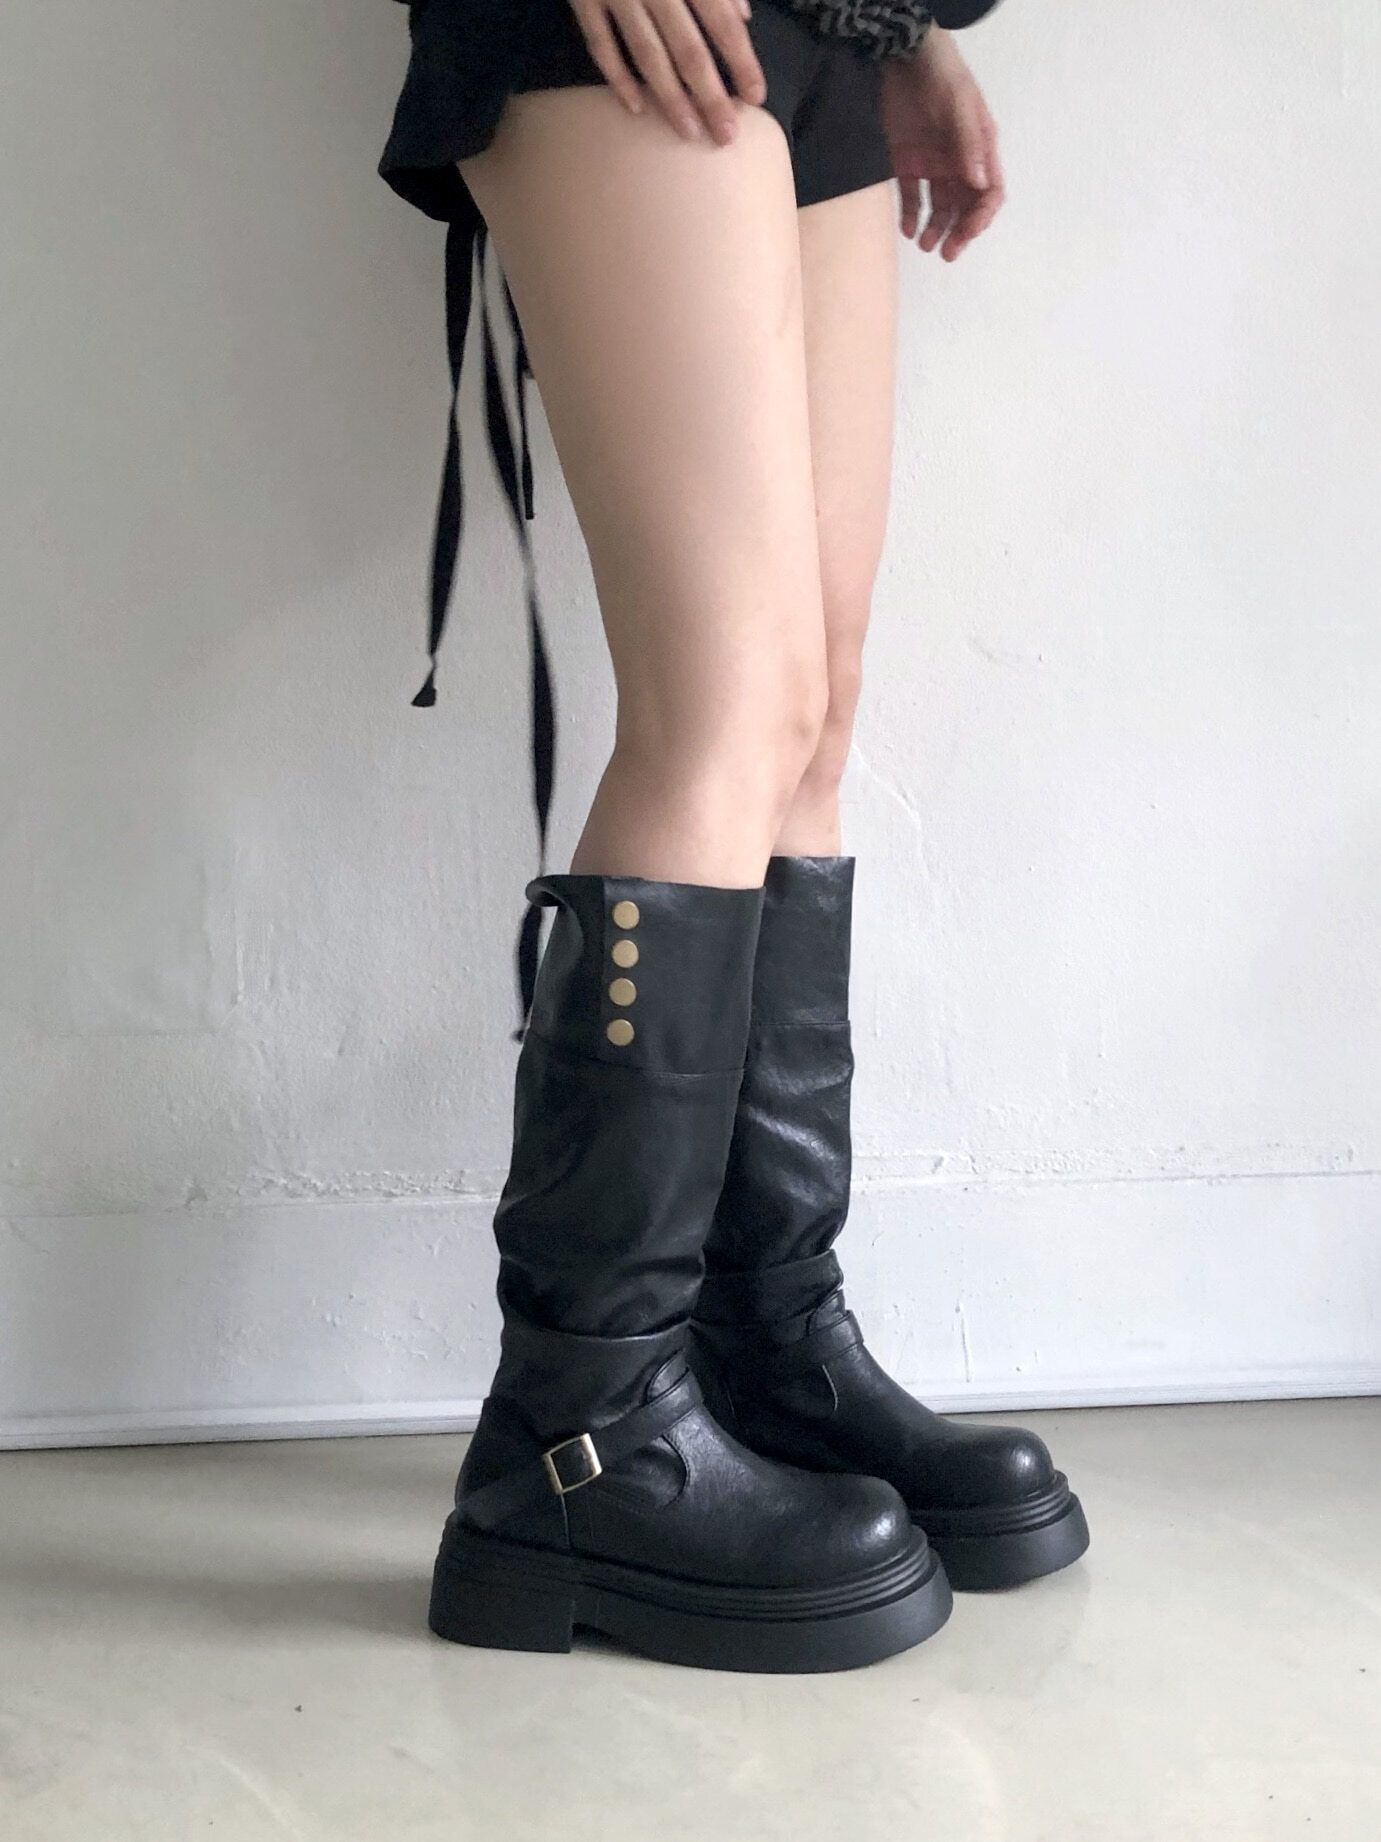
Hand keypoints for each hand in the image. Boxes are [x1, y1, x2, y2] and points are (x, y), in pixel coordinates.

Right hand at [569, 0, 767, 144]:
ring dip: (669, 98)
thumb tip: (743, 15)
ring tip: (689, 131)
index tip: (756, 97)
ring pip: (647, 54)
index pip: (722, 22)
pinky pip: (600, 43)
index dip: (741, 62)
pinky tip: (636, 107)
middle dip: (710, 95)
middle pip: (688, 49)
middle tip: (726, 135)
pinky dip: (617, 77)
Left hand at [880, 27, 1004, 258]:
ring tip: (925, 246)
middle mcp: (959, 162)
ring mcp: (933, 164)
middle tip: (947, 253)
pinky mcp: (907, 163)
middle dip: (959, 232)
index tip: (968, 233)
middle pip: (965, 207)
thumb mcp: (958, 104)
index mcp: (980, 149)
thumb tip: (978, 184)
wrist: (902, 55)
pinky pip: (911, 197)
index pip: (989, 192)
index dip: (982, 216)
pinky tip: (907, 230)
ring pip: (939, 208)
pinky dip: (910, 216)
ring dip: (935, 230)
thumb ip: (968, 143)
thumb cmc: (940, 74)